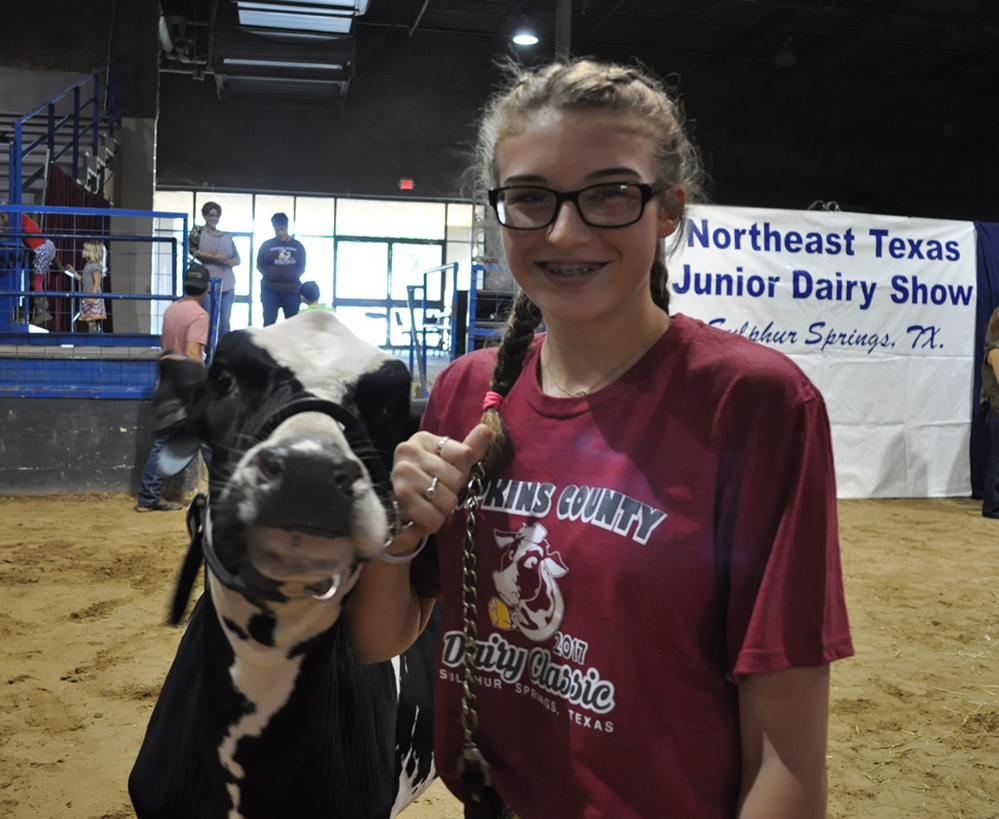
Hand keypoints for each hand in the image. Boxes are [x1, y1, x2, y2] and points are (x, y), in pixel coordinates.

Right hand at [387, 424, 492, 553]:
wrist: (394, 512)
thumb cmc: (425, 485)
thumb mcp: (449, 465)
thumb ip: (469, 449)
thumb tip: (487, 429)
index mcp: (423, 440)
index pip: (464, 454)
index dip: (461, 472)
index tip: (445, 475)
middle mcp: (409, 450)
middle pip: (457, 478)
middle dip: (451, 493)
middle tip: (434, 494)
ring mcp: (403, 473)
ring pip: (448, 499)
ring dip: (441, 510)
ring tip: (426, 505)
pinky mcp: (400, 497)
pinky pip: (434, 517)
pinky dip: (431, 523)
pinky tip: (419, 516)